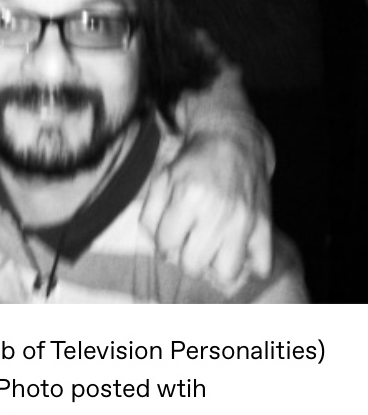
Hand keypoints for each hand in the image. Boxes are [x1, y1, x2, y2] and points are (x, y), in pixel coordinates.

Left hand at [140, 129, 272, 288]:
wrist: (233, 142)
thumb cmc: (193, 163)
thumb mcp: (163, 179)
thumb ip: (150, 213)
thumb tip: (156, 246)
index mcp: (188, 196)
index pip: (166, 244)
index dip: (164, 241)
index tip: (170, 232)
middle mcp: (217, 211)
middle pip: (193, 265)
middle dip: (185, 256)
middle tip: (188, 242)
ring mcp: (244, 221)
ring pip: (227, 273)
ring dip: (216, 266)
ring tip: (211, 249)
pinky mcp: (264, 225)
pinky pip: (262, 266)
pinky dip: (250, 265)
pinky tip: (236, 248)